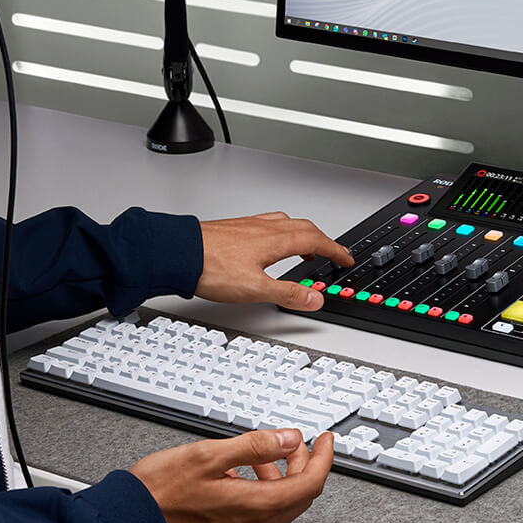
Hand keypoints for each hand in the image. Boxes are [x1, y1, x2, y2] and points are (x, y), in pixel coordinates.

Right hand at [130, 429, 334, 522]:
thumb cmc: (156, 495)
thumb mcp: (208, 455)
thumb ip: (254, 446)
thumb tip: (288, 438)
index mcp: (254, 507)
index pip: (309, 483)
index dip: (322, 458)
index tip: (324, 440)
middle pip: (297, 498)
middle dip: (301, 466)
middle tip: (294, 445)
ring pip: (275, 510)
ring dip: (278, 481)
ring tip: (259, 459)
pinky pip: (254, 521)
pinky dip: (258, 498)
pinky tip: (237, 481)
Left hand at [196, 211, 353, 310]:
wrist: (178, 253)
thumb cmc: (210, 267)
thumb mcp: (255, 289)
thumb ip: (288, 294)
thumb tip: (315, 298)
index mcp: (276, 240)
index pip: (317, 241)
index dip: (335, 250)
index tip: (345, 259)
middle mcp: (266, 228)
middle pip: (305, 228)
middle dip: (323, 241)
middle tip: (331, 254)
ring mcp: (250, 226)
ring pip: (287, 224)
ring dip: (303, 235)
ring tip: (305, 249)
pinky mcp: (236, 228)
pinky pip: (269, 225)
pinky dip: (282, 233)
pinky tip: (270, 245)